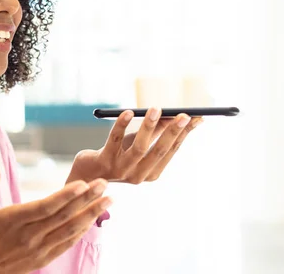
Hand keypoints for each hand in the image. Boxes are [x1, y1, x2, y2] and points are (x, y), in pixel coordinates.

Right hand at [0, 162, 112, 273]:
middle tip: (105, 185)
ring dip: (90, 214)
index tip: (83, 184)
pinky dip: (81, 232)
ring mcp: (37, 249)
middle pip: (64, 215)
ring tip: (107, 200)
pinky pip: (66, 244)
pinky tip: (91, 221)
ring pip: (69, 230)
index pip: (45, 206)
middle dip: (87, 199)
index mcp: (13, 220)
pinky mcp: (41, 259)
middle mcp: (29, 235)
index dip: (66, 196)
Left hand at [67, 108, 202, 183]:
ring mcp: (121, 170)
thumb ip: (156, 132)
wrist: (86, 174)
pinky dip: (122, 125)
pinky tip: (128, 112)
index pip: (172, 151)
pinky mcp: (104, 162)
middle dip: (173, 132)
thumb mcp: (138, 143)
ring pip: (140, 148)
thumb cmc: (116, 155)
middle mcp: (139, 175)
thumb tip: (176, 114)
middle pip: (159, 151)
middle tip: (185, 114)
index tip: (197, 118)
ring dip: (149, 127)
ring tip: (156, 108)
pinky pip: (115, 141)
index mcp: (151, 173)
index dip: (184, 134)